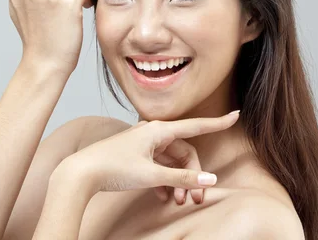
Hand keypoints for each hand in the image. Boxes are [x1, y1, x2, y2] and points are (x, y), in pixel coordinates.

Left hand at [62, 111, 240, 200]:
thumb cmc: (113, 167)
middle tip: (194, 200)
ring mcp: (143, 144)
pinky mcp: (136, 155)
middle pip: (184, 152)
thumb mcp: (152, 176)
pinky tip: (164, 198)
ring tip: (178, 202)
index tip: (236, 115)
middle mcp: (152, 133)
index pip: (196, 126)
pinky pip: (158, 166)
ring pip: (171, 162)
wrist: (81, 172)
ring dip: (178, 182)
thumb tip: (210, 179)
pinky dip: (164, 181)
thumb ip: (182, 179)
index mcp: (159, 130)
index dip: (218, 123)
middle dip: (192, 176)